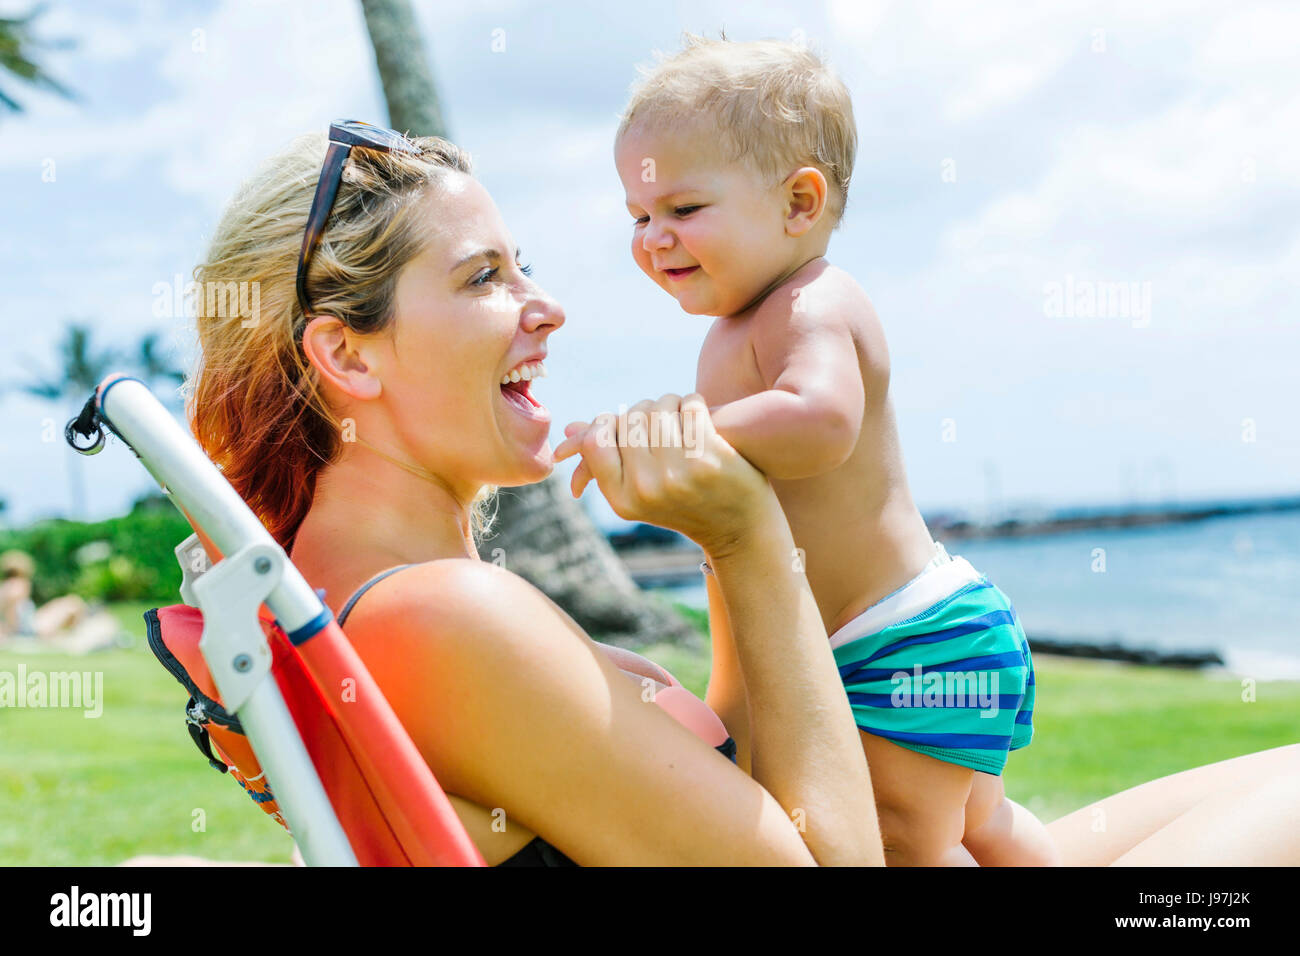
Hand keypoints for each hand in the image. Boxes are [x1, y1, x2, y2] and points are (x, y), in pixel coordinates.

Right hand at [553, 393, 774, 557]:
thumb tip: (570, 429)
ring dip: (670, 403)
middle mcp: (646, 488)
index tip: (625, 424)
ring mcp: (677, 473)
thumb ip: (607, 461)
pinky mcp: (708, 456)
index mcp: (622, 500)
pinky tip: (699, 417)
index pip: (595, 441)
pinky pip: (689, 405)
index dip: (607, 424)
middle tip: (660, 420)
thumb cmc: (685, 504)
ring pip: (659, 406)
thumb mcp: (639, 494)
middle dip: (644, 411)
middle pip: (628, 418)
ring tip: (679, 417)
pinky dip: (693, 403)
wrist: (738, 529)